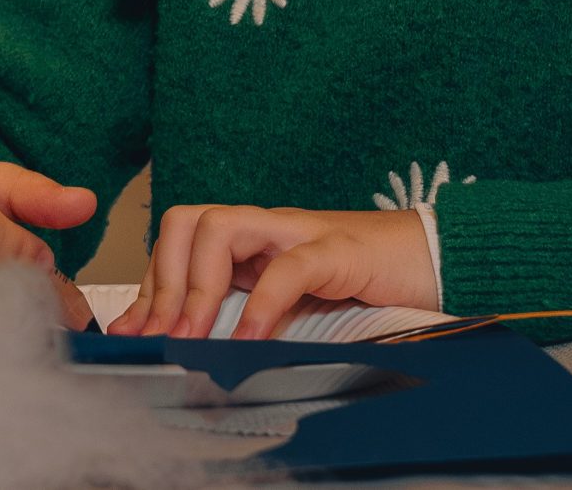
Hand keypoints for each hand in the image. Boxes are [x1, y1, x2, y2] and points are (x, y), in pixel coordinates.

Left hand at [108, 205, 437, 340]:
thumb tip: (192, 350)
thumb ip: (250, 316)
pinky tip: (247, 340)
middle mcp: (267, 228)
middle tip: (161, 340)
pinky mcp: (339, 251)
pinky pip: (288, 267)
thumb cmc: (367, 285)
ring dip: (197, 287)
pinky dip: (260, 305)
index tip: (132, 336)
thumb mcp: (296, 304)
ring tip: (195, 339)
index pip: (178, 241)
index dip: (150, 287)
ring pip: (221, 228)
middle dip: (163, 282)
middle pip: (186, 222)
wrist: (439, 259)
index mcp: (252, 240)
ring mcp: (301, 233)